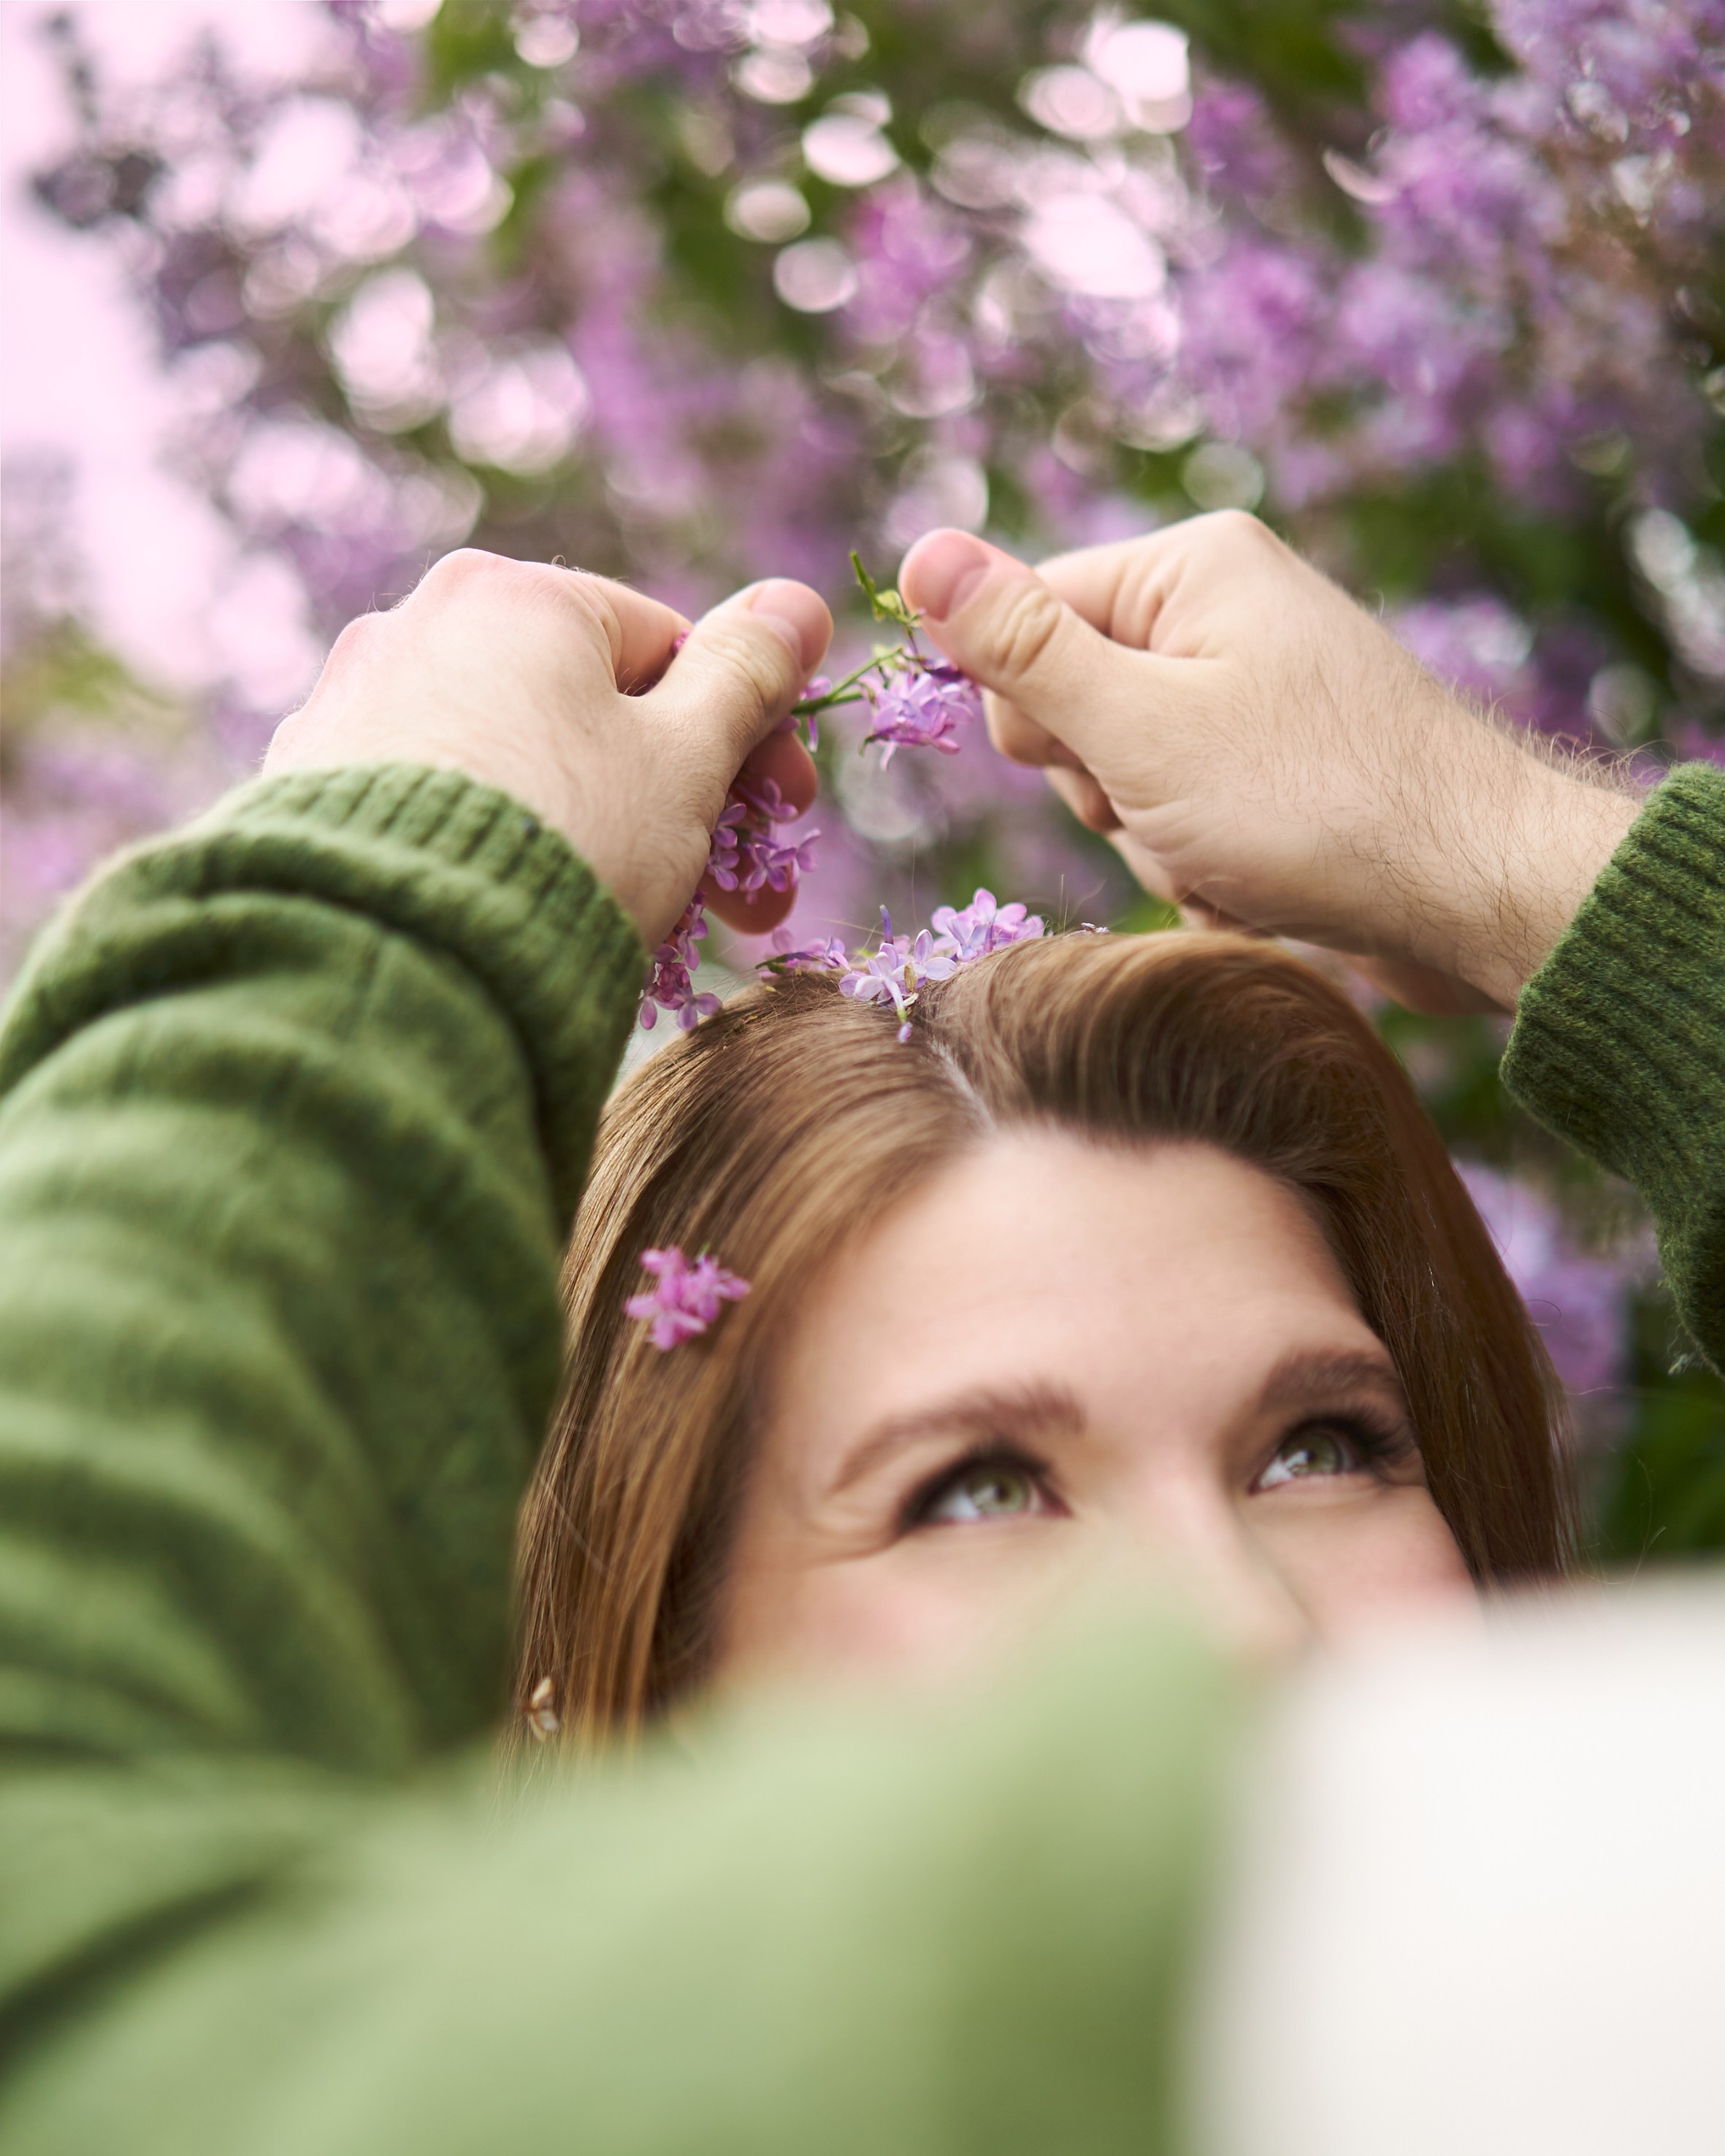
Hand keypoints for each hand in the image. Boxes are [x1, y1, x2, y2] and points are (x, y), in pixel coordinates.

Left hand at [265, 549, 829, 948]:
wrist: (396, 958)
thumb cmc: (568, 843)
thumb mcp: (684, 761)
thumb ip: (745, 678)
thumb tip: (797, 602)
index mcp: (517, 595)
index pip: (666, 647)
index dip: (743, 739)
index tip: (783, 822)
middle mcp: (417, 622)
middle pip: (589, 711)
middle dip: (680, 805)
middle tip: (740, 905)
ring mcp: (350, 703)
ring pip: (517, 762)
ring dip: (601, 834)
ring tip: (643, 928)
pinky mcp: (306, 787)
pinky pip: (442, 805)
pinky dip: (502, 849)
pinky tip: (532, 920)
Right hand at [899, 516, 1642, 1010]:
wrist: (1478, 893)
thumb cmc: (1311, 805)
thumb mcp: (1138, 727)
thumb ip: (1022, 649)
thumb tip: (917, 554)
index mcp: (1190, 570)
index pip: (1028, 618)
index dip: (1031, 713)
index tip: (1091, 764)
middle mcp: (1226, 617)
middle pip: (1075, 709)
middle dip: (1108, 791)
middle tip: (1177, 814)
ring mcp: (1258, 698)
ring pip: (1127, 783)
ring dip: (1158, 844)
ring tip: (1234, 859)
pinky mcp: (1283, 773)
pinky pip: (1188, 822)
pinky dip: (1207, 869)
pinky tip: (1264, 886)